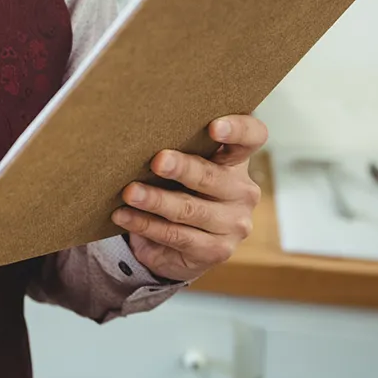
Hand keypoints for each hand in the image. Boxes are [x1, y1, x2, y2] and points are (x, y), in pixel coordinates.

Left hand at [111, 115, 267, 283]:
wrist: (181, 243)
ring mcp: (234, 223)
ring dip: (156, 200)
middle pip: (213, 176)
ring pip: (190, 209)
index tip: (214, 126)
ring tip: (130, 192)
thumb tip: (139, 133)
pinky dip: (146, 224)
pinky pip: (176, 236)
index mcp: (237, 160)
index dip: (238, 129)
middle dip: (183, 168)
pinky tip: (124, 215)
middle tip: (157, 161)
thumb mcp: (184, 165)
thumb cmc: (179, 188)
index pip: (252, 137)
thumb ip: (177, 148)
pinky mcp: (217, 251)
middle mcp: (243, 191)